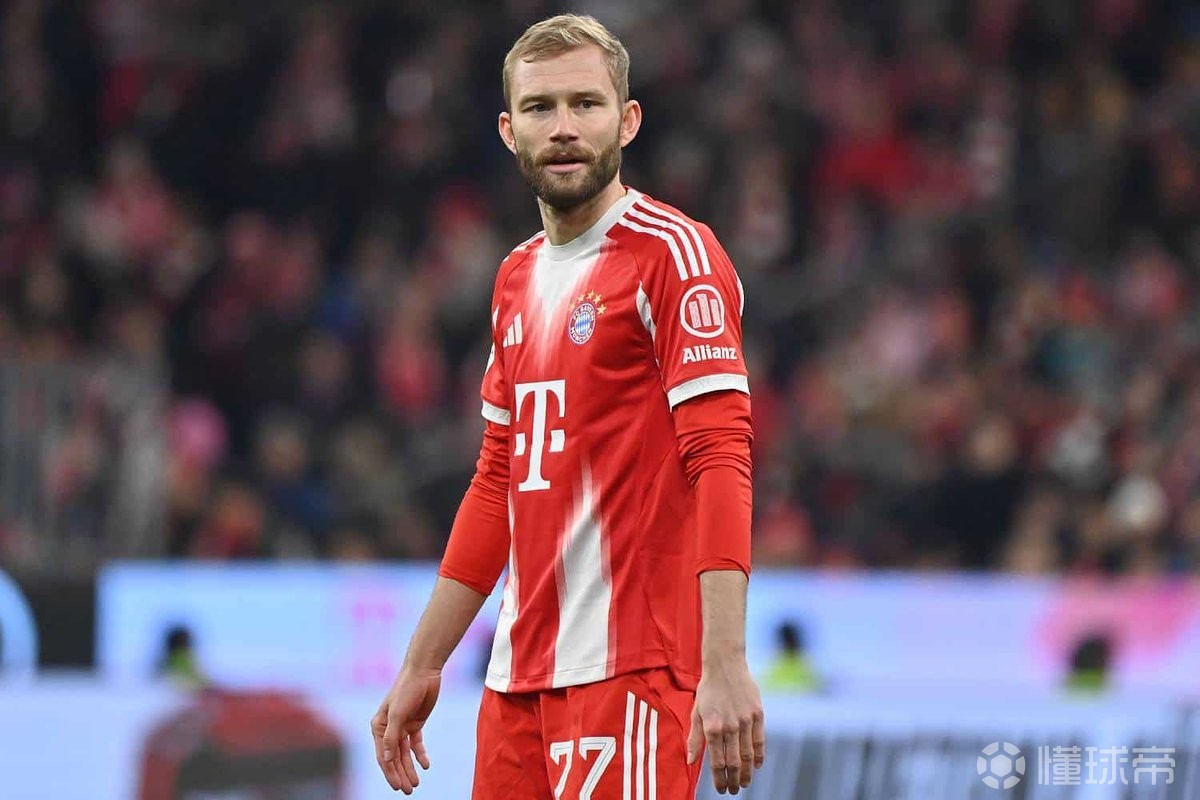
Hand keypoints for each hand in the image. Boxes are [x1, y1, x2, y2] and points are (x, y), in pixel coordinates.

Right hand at [371, 667, 441, 793]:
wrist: (423, 671)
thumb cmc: (406, 689)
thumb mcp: (397, 714)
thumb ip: (391, 737)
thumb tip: (385, 760)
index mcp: (378, 727)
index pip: (383, 756)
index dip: (390, 773)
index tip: (397, 787)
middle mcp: (388, 729)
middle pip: (393, 757)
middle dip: (400, 774)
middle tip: (408, 791)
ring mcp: (402, 726)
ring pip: (404, 753)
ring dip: (409, 768)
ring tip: (415, 784)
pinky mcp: (415, 723)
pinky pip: (416, 744)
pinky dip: (420, 755)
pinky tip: (426, 765)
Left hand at [686, 657, 764, 794]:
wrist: (726, 665)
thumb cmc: (708, 690)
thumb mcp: (696, 712)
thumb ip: (695, 739)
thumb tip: (690, 761)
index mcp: (712, 727)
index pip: (717, 762)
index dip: (720, 779)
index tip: (721, 789)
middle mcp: (729, 726)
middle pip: (734, 762)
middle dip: (734, 780)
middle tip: (734, 790)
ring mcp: (745, 720)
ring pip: (748, 755)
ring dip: (747, 773)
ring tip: (744, 783)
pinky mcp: (758, 714)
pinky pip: (760, 740)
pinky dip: (759, 756)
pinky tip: (757, 765)